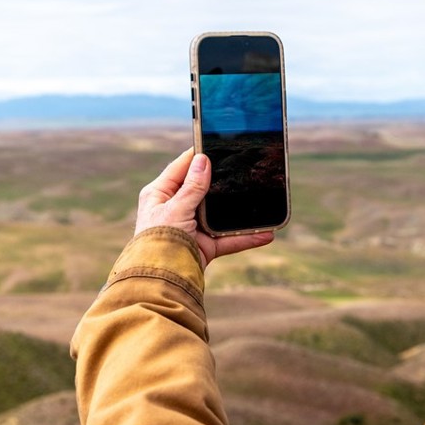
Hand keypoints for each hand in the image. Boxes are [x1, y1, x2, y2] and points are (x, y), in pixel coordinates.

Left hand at [135, 148, 273, 267]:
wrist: (159, 282)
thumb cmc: (158, 241)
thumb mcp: (175, 208)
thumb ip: (192, 186)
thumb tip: (203, 160)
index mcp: (160, 194)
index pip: (181, 167)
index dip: (198, 156)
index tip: (216, 143)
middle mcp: (175, 208)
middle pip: (203, 189)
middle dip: (223, 182)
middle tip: (243, 166)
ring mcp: (191, 228)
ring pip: (220, 215)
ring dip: (239, 211)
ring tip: (260, 198)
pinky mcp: (204, 247)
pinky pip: (229, 239)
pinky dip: (247, 237)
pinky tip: (266, 234)